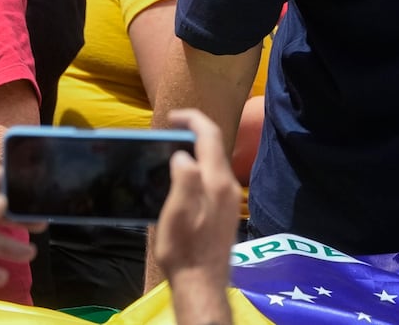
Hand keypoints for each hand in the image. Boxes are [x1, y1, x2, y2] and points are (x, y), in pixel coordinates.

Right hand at [152, 109, 239, 304]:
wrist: (202, 283)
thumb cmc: (184, 251)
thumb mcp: (176, 215)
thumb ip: (183, 181)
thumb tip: (182, 155)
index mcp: (216, 182)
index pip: (210, 136)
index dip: (193, 120)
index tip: (172, 117)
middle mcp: (228, 185)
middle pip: (215, 146)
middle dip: (194, 132)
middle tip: (169, 131)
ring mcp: (229, 198)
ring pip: (215, 161)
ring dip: (197, 150)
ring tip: (171, 150)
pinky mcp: (225, 209)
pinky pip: (214, 176)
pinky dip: (200, 166)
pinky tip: (183, 176)